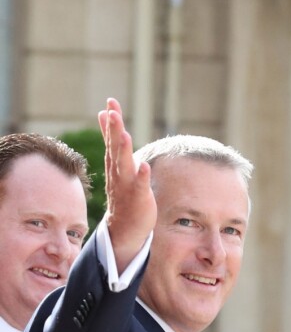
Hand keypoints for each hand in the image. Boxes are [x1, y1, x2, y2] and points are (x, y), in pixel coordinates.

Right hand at [97, 98, 156, 272]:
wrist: (125, 228)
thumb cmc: (124, 194)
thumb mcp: (118, 167)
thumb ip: (113, 143)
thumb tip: (105, 116)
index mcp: (115, 165)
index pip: (111, 140)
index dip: (110, 122)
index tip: (110, 103)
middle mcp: (119, 173)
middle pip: (115, 148)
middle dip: (114, 130)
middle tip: (112, 111)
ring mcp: (127, 186)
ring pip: (124, 165)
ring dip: (124, 150)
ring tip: (124, 134)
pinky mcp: (139, 198)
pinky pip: (140, 186)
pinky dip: (142, 176)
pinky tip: (144, 166)